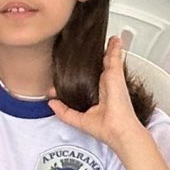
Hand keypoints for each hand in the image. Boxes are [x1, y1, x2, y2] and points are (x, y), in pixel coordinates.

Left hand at [47, 33, 145, 153]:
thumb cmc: (106, 128)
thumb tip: (51, 103)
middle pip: (102, 67)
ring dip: (108, 50)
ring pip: (109, 60)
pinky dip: (114, 47)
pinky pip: (114, 56)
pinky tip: (115, 39)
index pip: (92, 79)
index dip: (84, 73)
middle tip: (90, 49)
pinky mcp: (115, 74)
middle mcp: (107, 85)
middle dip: (97, 58)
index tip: (79, 68)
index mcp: (100, 95)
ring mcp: (113, 79)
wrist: (118, 130)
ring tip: (108, 40)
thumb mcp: (78, 119)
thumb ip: (64, 111)